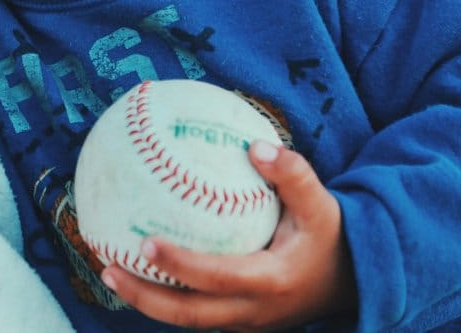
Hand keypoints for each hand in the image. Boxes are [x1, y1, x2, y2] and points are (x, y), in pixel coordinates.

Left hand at [100, 141, 356, 331]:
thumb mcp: (323, 205)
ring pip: (186, 319)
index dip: (179, 264)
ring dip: (146, 299)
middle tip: (107, 267)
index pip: (215, 278)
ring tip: (108, 270)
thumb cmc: (331, 237)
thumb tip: (256, 146)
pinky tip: (138, 267)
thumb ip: (293, 175)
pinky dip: (164, 295)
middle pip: (188, 315)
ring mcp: (244, 322)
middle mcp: (252, 311)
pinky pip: (194, 311)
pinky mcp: (238, 321)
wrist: (354, 283)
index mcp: (269, 282)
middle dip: (144, 296)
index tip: (145, 241)